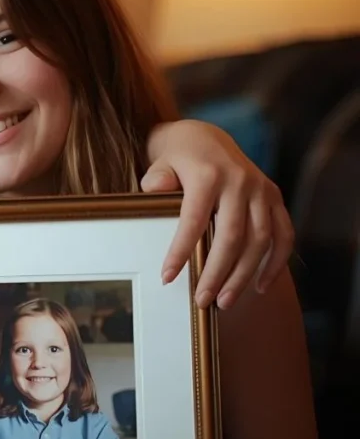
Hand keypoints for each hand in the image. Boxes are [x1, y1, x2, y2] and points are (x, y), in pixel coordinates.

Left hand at [141, 120, 292, 309]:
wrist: (205, 137)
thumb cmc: (176, 159)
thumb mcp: (160, 163)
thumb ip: (157, 178)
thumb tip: (155, 189)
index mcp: (208, 175)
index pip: (194, 220)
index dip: (180, 251)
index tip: (167, 278)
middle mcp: (240, 182)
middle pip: (232, 236)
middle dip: (217, 272)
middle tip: (203, 300)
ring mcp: (261, 189)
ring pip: (260, 240)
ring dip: (244, 274)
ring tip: (225, 301)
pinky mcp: (274, 197)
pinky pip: (284, 234)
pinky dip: (275, 262)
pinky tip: (259, 286)